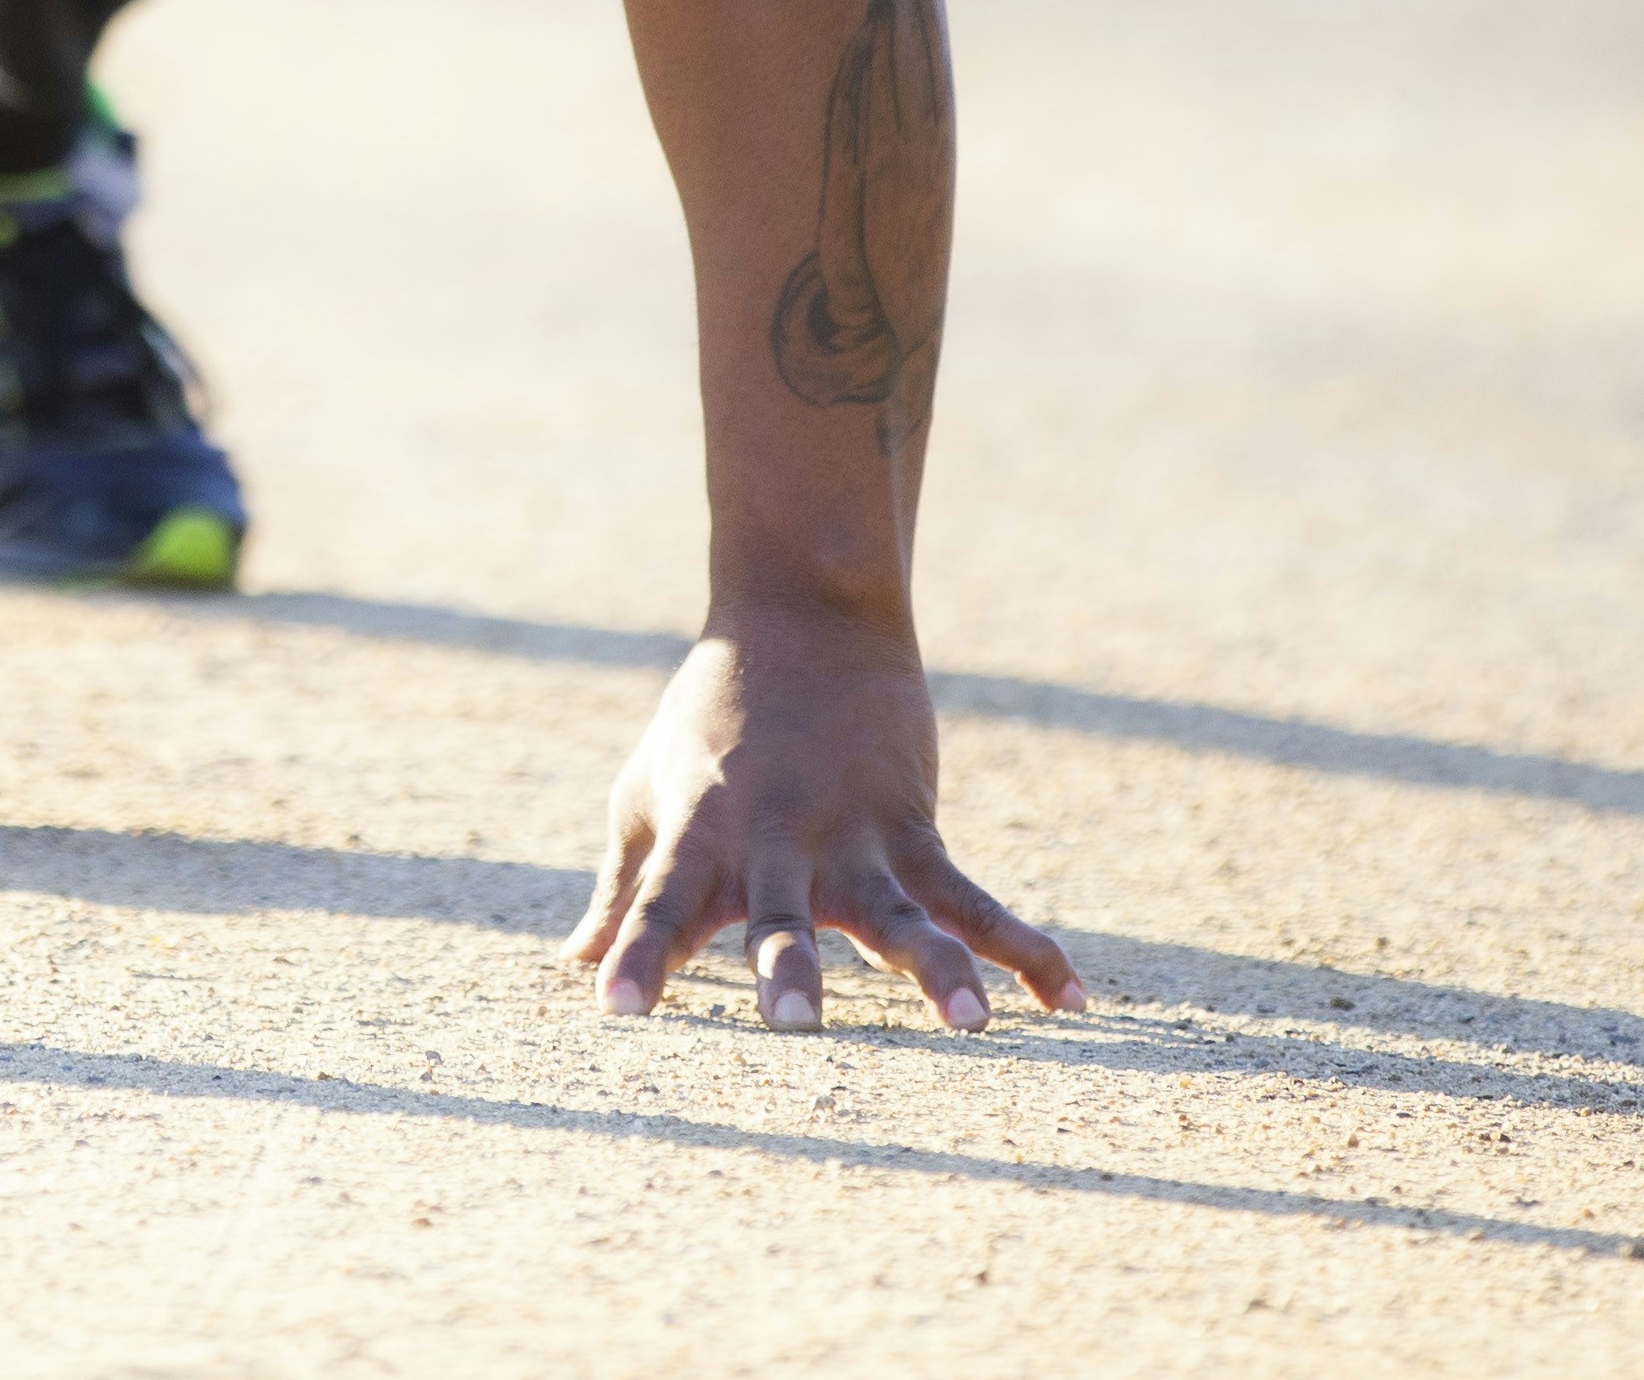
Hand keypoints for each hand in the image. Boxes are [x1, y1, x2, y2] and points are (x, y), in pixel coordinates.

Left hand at [567, 611, 1081, 1032]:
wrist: (803, 617)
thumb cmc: (708, 723)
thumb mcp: (649, 795)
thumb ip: (625, 890)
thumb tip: (576, 965)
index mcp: (698, 836)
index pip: (656, 903)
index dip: (638, 954)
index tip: (612, 1006)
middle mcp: (775, 842)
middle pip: (780, 913)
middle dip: (789, 968)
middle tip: (793, 1024)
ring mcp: (854, 838)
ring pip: (897, 913)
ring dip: (934, 970)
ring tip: (972, 1026)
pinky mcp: (914, 829)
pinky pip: (974, 901)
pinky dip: (1023, 951)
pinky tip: (1067, 1002)